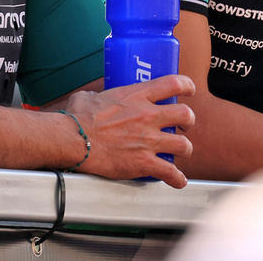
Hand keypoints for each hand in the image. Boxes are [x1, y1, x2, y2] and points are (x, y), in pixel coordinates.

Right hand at [63, 74, 195, 187]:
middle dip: (188, 121)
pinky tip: (177, 180)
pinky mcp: (144, 162)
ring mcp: (148, 140)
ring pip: (183, 145)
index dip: (187, 86)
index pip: (173, 84)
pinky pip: (170, 172)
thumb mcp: (91, 96)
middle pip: (185, 114)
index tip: (189, 90)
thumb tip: (96, 98)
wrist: (73, 140)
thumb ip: (100, 95)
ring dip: (185, 149)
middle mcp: (148, 115)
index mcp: (137, 95)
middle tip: (183, 126)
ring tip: (181, 152)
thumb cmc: (77, 117)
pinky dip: (177, 178)